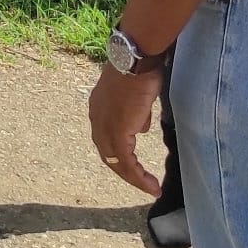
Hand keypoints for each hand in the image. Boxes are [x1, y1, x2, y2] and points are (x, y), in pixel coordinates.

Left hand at [87, 63, 163, 195]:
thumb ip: (135, 113)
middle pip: (107, 154)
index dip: (119, 153)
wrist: (137, 60)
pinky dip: (138, 178)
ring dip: (133, 178)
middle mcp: (97, 118)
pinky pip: (127, 163)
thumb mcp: (135, 95)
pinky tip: (151, 185)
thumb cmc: (140, 70)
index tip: (134, 165)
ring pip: (116, 163)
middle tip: (142, 182)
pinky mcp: (118, 133)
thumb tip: (141, 127)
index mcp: (98, 107)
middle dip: (125, 170)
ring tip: (150, 187)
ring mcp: (105, 126)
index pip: (105, 137)